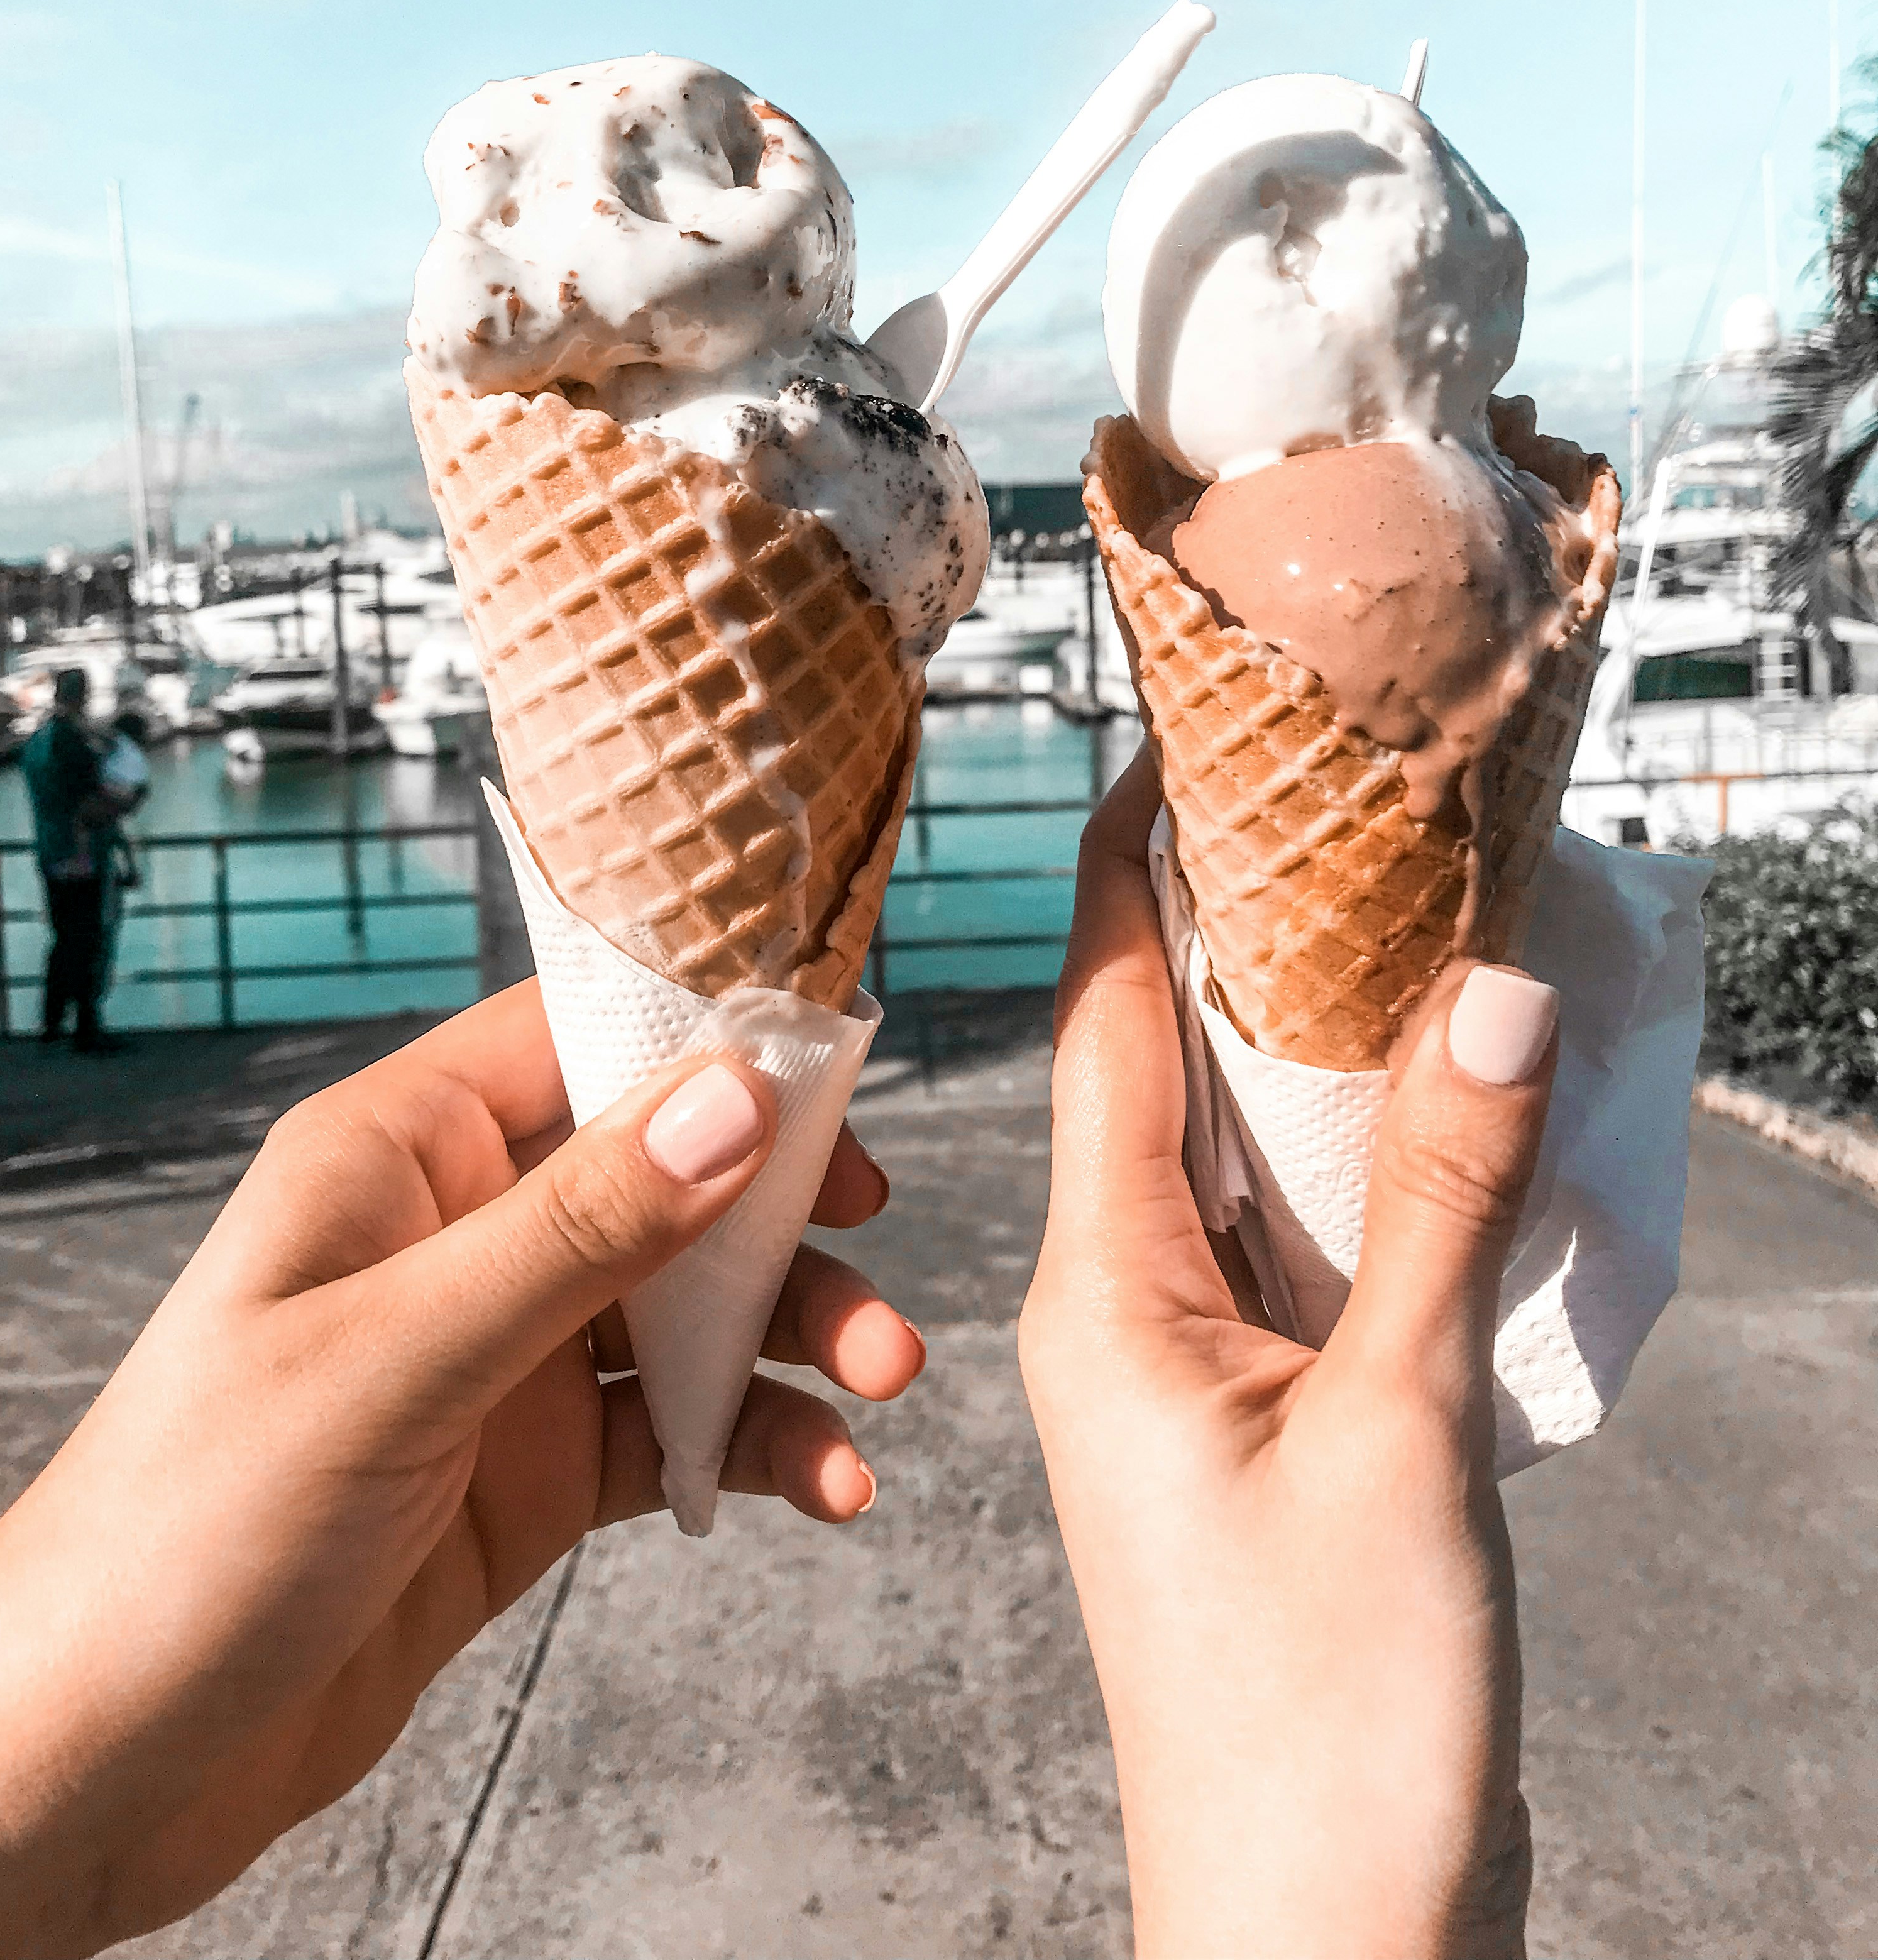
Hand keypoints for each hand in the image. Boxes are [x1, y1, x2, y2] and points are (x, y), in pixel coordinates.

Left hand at [0, 982, 921, 1959]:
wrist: (98, 1767)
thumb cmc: (185, 1533)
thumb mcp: (395, 1360)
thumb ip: (574, 1230)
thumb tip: (732, 1097)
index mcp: (394, 1156)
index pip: (575, 1038)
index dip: (706, 1039)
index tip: (834, 1068)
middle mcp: (454, 1238)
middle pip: (660, 1175)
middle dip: (779, 1213)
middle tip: (878, 1242)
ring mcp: (497, 1359)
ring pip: (684, 1306)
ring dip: (790, 1337)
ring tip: (879, 1389)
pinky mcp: (526, 1475)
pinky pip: (671, 1430)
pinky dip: (753, 1445)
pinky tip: (817, 1484)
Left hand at [1019, 757, 1557, 1959]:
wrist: (1324, 1944)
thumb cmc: (1327, 1722)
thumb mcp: (1398, 1429)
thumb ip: (1441, 1204)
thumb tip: (1484, 989)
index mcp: (1101, 1294)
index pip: (1105, 1029)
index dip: (1135, 878)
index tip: (1162, 746)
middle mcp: (1116, 1314)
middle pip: (1157, 1077)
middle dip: (1227, 943)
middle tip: (1303, 805)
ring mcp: (1181, 1376)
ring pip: (1225, 1163)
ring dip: (1290, 1053)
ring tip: (1372, 923)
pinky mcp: (1249, 1432)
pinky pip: (1278, 1253)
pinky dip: (1341, 1170)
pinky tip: (1416, 1119)